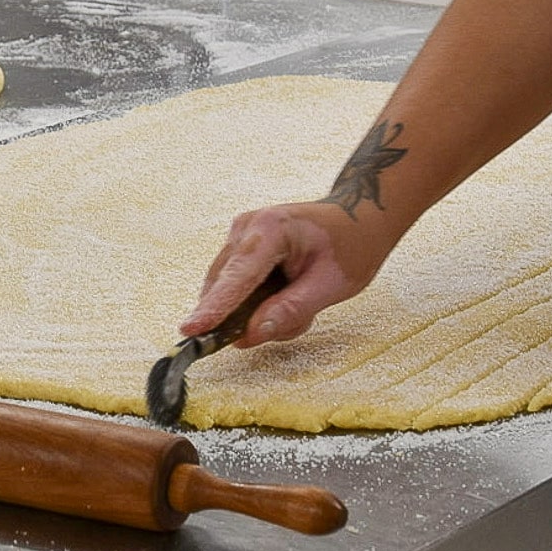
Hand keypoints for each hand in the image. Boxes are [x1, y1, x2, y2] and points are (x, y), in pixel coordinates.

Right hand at [180, 202, 382, 346]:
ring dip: (257, 308)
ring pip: (229, 289)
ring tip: (301, 301)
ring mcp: (240, 234)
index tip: (191, 330)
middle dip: (249, 315)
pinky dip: (257, 299)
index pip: (236, 278)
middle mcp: (246, 227)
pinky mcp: (240, 244)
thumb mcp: (331, 285)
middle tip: (295, 320)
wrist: (360, 215)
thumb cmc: (352, 245)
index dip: (214, 308)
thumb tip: (249, 335)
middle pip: (225, 286)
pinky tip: (288, 293)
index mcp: (270, 230)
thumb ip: (290, 310)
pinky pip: (236, 284)